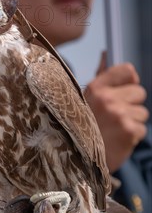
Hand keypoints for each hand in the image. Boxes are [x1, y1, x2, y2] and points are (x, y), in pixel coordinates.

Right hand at [85, 52, 148, 171]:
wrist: (71, 159)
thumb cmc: (78, 126)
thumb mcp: (83, 99)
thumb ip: (100, 77)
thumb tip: (106, 53)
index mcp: (95, 87)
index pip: (127, 70)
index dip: (129, 82)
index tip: (122, 92)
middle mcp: (107, 98)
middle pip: (139, 93)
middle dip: (131, 105)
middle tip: (113, 118)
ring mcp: (119, 114)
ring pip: (142, 113)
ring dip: (131, 123)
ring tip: (112, 131)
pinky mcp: (129, 131)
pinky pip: (142, 129)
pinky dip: (131, 137)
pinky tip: (115, 140)